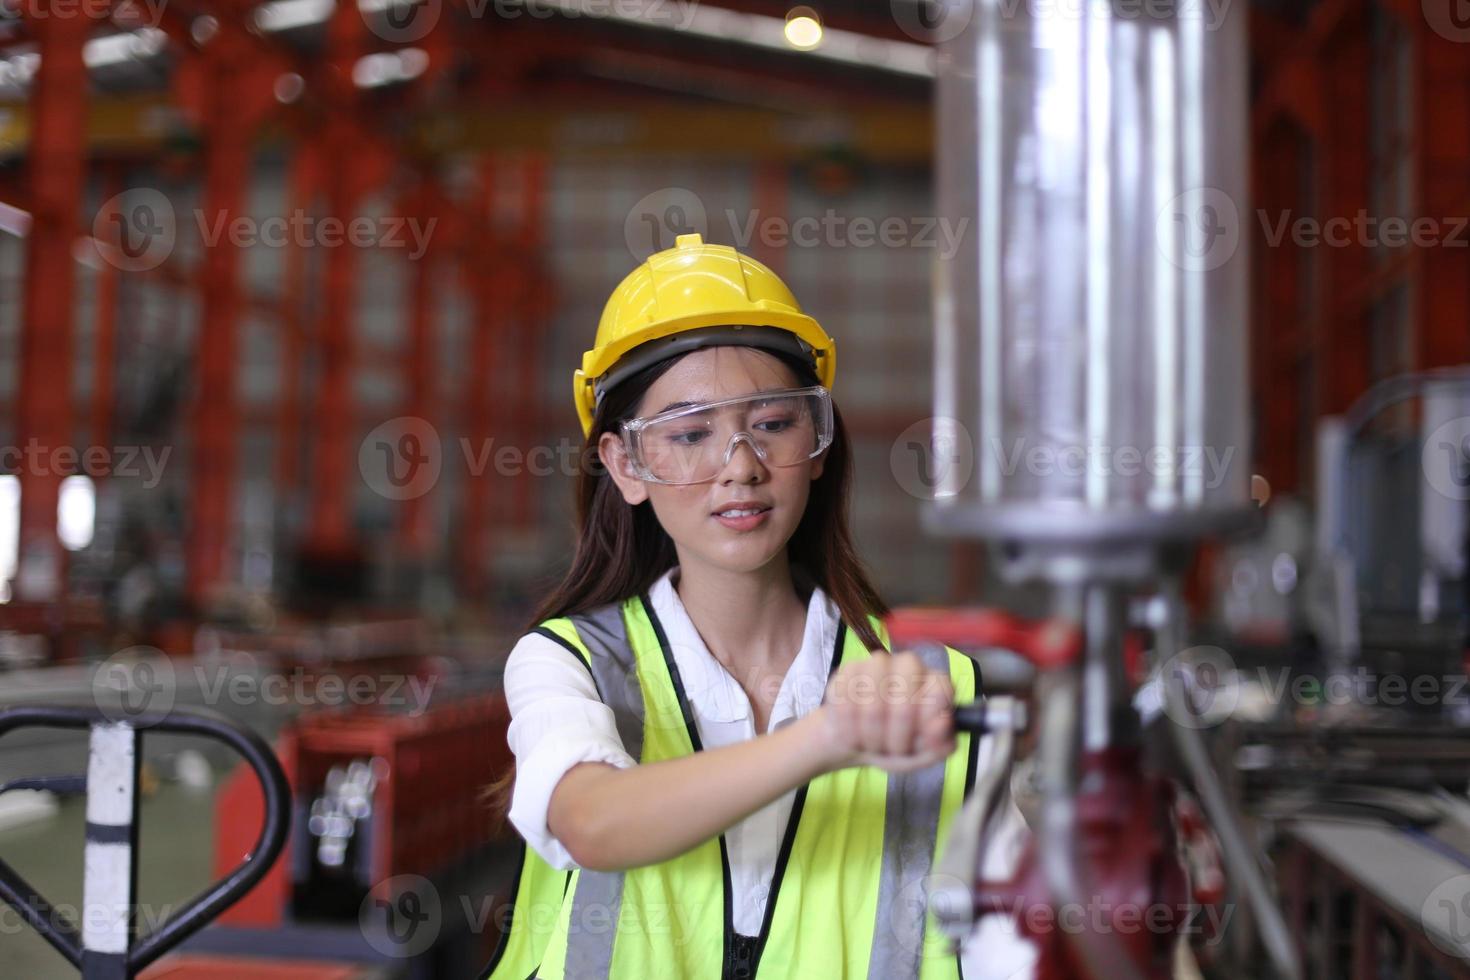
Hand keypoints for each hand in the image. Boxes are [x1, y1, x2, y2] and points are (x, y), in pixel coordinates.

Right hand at [811, 650, 956, 772]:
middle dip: (897, 734)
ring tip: (873, 744)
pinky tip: (854, 735)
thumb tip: (941, 724)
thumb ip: (940, 744)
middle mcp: (909, 666)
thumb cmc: (896, 746)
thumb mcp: (924, 755)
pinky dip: (849, 727)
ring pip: (873, 699)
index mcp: (934, 683)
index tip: (920, 737)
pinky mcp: (849, 669)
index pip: (940, 689)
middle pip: (905, 698)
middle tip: (894, 749)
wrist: (857, 744)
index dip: (928, 719)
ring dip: (871, 732)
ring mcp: (878, 664)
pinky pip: (846, 699)